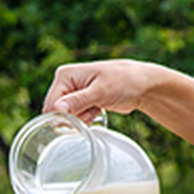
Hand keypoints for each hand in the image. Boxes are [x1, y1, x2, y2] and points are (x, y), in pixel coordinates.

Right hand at [42, 60, 162, 122]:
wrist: (141, 84)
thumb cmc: (123, 81)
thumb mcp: (100, 92)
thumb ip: (77, 101)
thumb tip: (56, 109)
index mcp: (65, 75)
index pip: (51, 104)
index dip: (64, 115)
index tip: (82, 115)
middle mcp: (65, 82)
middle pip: (58, 112)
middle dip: (75, 117)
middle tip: (93, 109)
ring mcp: (73, 92)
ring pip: (68, 117)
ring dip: (83, 118)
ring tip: (97, 107)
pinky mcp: (81, 101)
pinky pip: (77, 118)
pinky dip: (87, 118)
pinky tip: (98, 110)